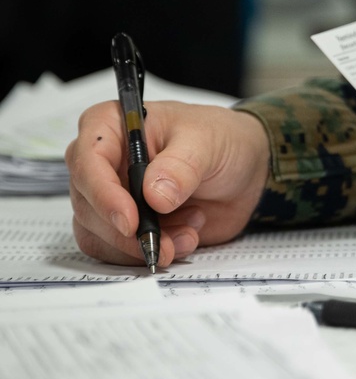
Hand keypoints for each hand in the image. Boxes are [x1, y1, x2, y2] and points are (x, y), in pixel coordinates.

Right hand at [66, 102, 270, 267]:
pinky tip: (183, 238)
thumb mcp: (207, 142)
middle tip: (166, 241)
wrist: (244, 169)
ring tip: (188, 231)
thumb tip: (154, 195)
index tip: (130, 221)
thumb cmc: (219, 139)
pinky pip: (117, 251)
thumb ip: (182, 165)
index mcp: (111, 125)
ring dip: (143, 245)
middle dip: (127, 232)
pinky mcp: (124, 225)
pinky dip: (149, 253)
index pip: (87, 161)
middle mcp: (103, 162)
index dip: (103, 194)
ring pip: (98, 234)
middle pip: (88, 205)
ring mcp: (110, 196)